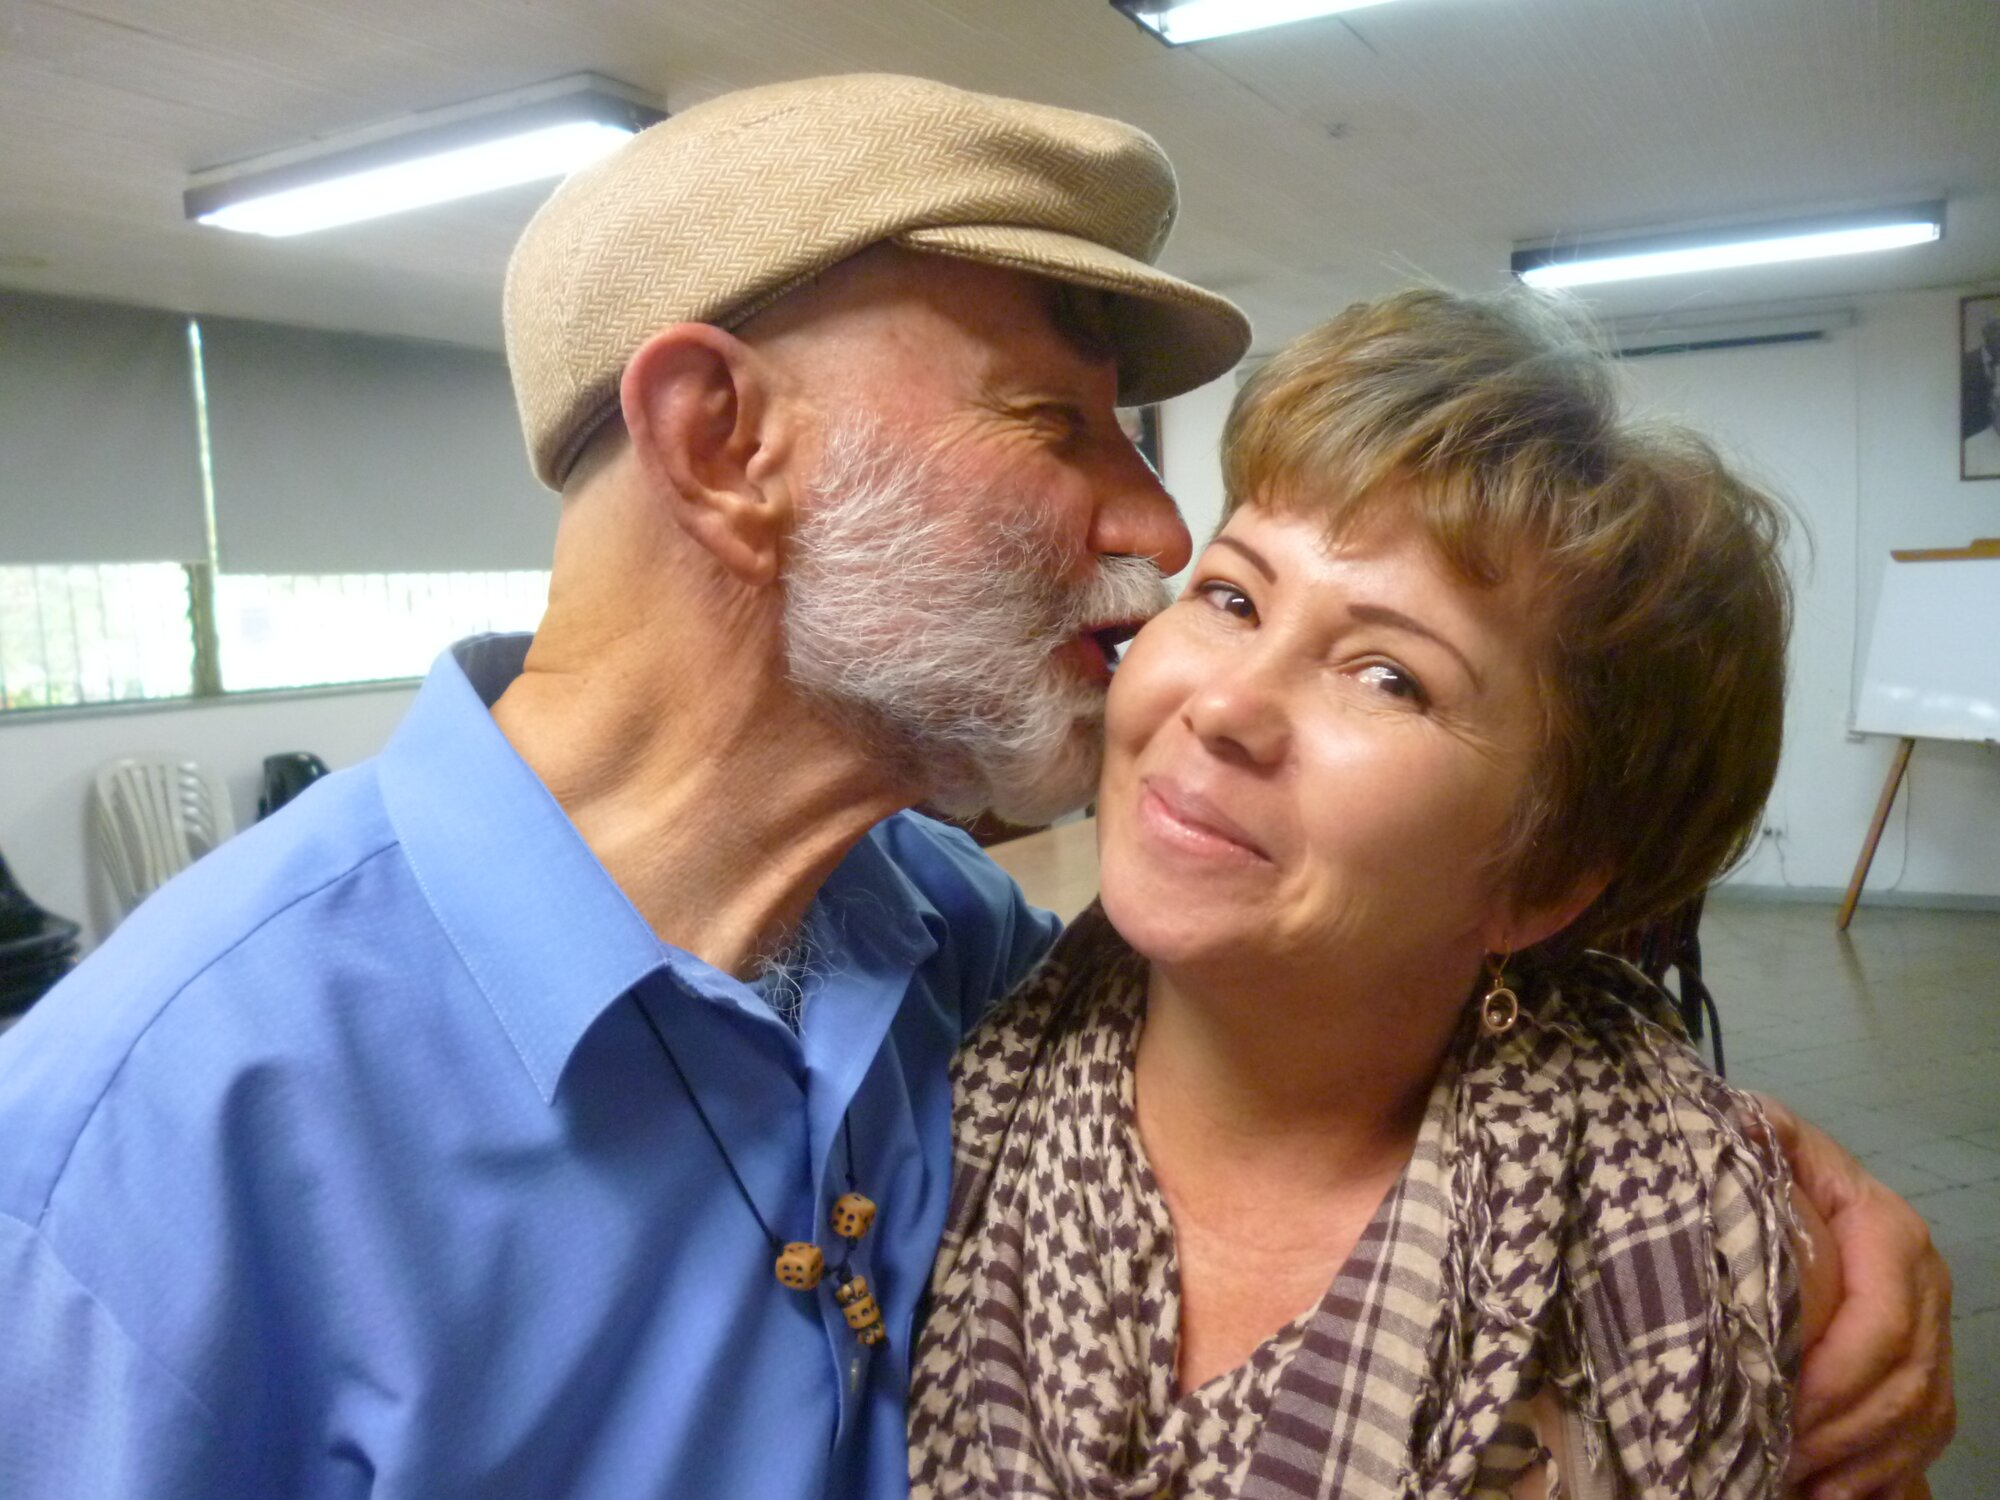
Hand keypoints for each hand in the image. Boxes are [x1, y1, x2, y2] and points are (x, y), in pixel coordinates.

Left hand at [1758, 1094, 1955, 1498]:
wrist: (1792, 1182)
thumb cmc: (1767, 1167)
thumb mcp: (1763, 1138)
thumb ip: (1760, 1131)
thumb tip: (1747, 1121)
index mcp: (1889, 1231)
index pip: (1882, 1318)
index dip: (1838, 1374)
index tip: (1781, 1407)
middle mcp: (1925, 1282)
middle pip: (1905, 1378)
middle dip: (1844, 1429)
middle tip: (1780, 1460)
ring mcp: (1931, 1329)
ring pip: (1920, 1414)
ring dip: (1864, 1461)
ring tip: (1801, 1483)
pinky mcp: (1922, 1368)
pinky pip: (1923, 1434)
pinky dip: (1883, 1473)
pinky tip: (1834, 1495)